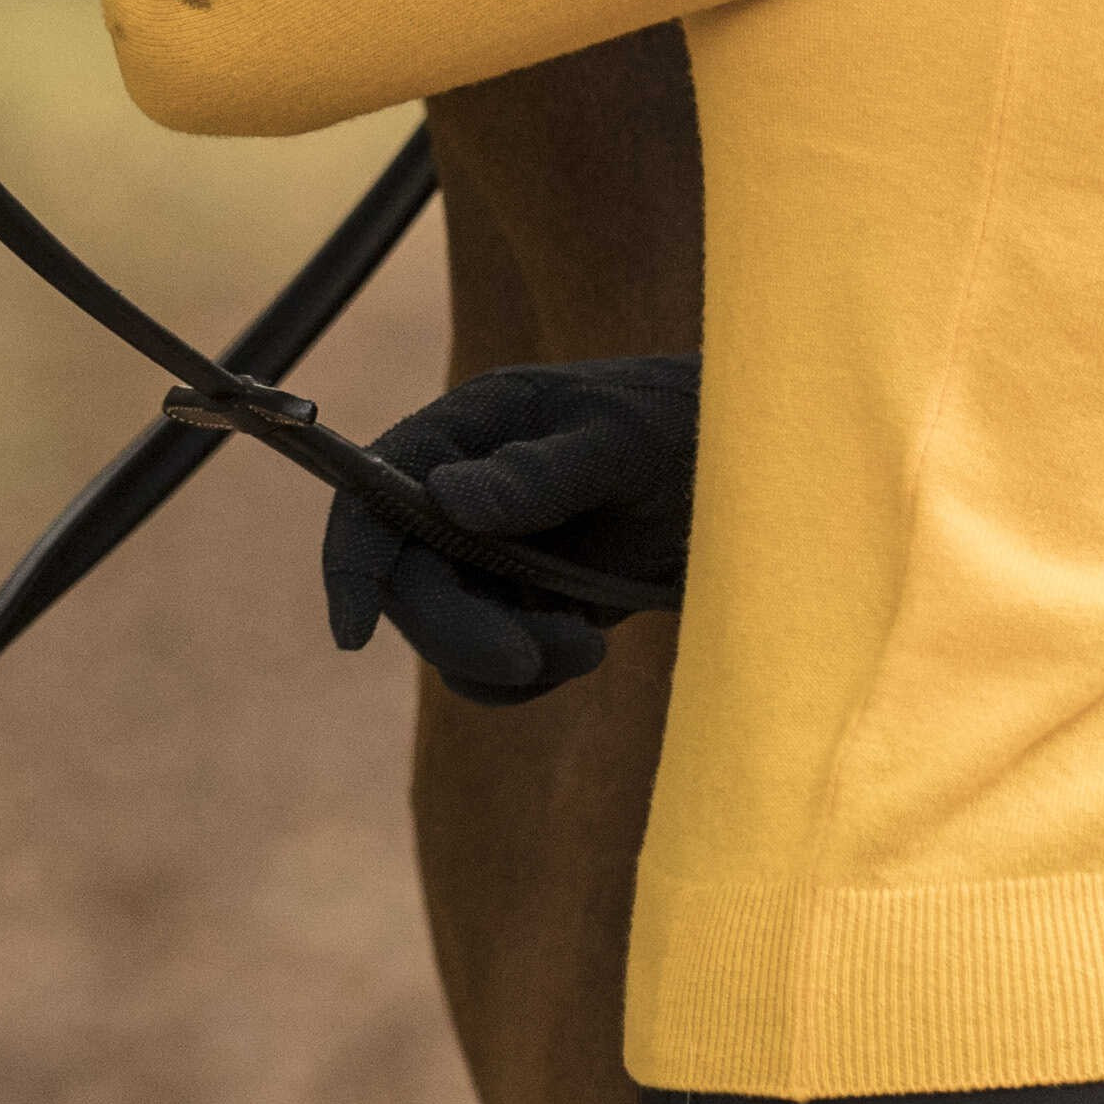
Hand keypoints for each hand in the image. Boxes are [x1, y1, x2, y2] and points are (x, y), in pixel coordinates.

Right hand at [323, 353, 695, 706]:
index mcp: (465, 433)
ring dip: (506, 661)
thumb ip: (539, 472)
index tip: (354, 633)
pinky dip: (527, 678)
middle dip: (460, 631)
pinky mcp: (525, 606)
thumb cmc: (683, 425)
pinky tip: (585, 647)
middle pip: (405, 585)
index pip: (371, 496)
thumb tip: (446, 499)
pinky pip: (489, 669)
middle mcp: (461, 495)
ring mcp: (490, 556)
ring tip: (589, 642)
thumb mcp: (621, 440)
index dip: (350, 561)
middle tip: (535, 656)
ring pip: (444, 637)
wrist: (753, 473)